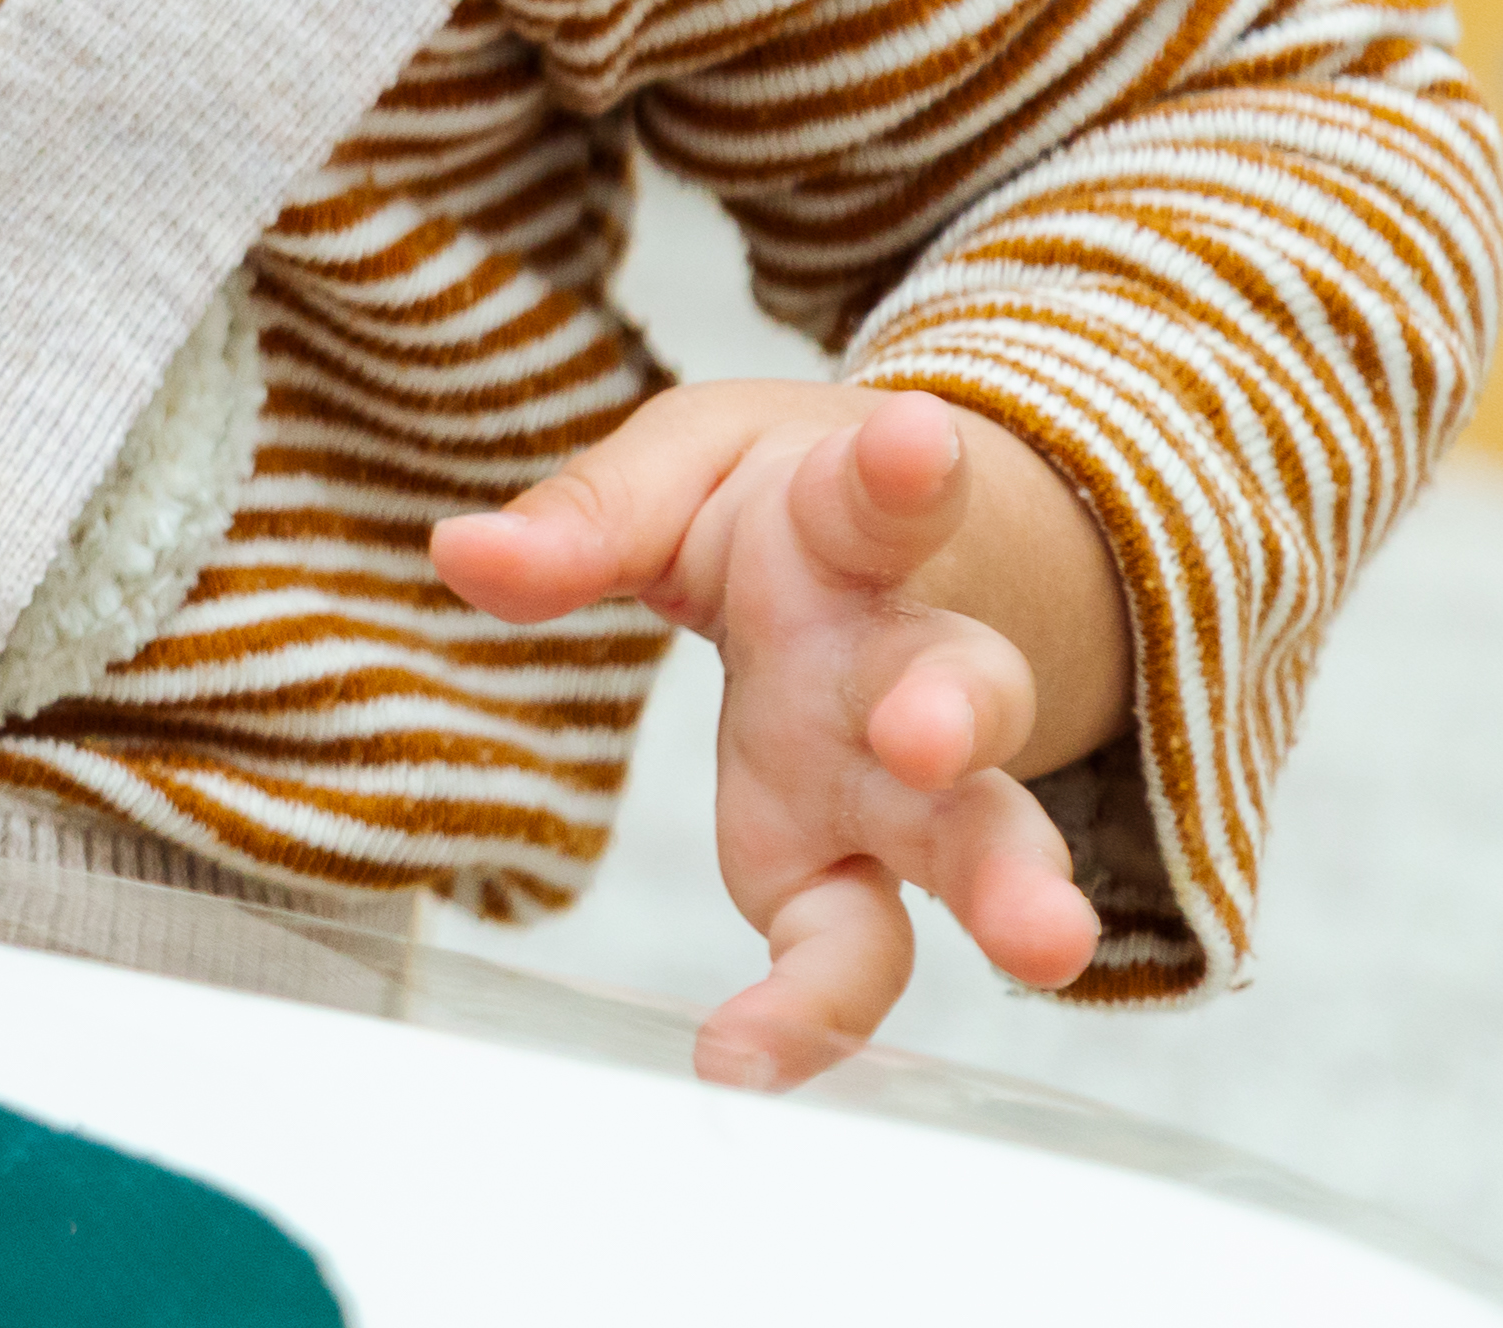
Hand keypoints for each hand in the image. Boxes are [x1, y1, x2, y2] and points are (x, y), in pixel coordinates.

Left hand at [433, 381, 1124, 1088]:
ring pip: (970, 838)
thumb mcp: (690, 468)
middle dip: (961, 721)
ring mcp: (899, 783)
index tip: (911, 440)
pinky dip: (813, 1012)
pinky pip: (853, 949)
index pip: (880, 497)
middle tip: (935, 740)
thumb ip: (591, 516)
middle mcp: (899, 665)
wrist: (911, 551)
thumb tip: (461, 554)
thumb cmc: (787, 512)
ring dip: (1000, 889)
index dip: (898, 472)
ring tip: (1041, 945)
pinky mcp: (852, 864)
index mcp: (855, 539)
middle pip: (964, 694)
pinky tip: (752, 1062)